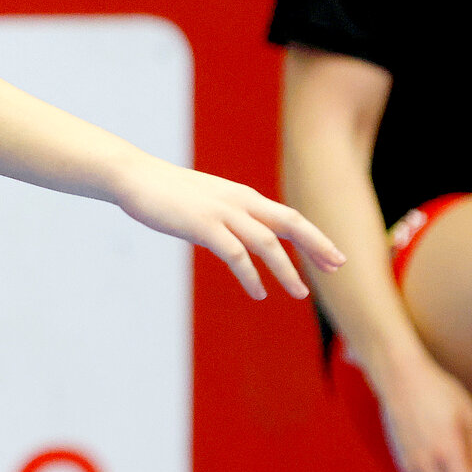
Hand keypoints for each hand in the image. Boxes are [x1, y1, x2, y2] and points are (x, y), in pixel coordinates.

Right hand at [112, 159, 345, 298]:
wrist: (134, 177)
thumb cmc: (166, 192)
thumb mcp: (206, 200)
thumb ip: (226, 216)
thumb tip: (238, 239)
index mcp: (242, 195)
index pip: (288, 216)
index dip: (314, 237)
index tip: (333, 256)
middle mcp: (239, 201)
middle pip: (289, 223)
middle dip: (316, 246)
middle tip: (338, 267)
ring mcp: (222, 212)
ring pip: (267, 243)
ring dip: (287, 269)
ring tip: (300, 293)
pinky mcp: (203, 225)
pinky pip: (236, 255)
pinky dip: (251, 276)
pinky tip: (259, 293)